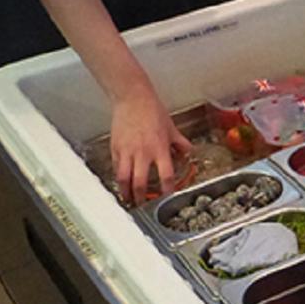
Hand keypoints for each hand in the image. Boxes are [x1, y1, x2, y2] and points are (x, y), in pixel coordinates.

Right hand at [111, 87, 191, 205]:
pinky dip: (119, 178)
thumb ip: (180, 143)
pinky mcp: (116, 148)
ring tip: (128, 199)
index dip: (167, 190)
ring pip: (124, 178)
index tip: (167, 197)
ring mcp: (127, 151)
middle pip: (141, 183)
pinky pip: (116, 167)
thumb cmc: (152, 110)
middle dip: (141, 197)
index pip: (166, 176)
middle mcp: (143, 153)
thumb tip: (188, 152)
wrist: (133, 98)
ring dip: (126, 192)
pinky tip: (121, 182)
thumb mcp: (171, 128)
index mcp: (159, 149)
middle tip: (142, 205)